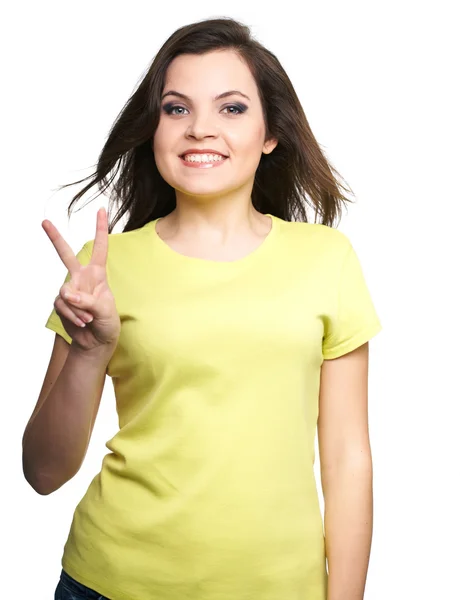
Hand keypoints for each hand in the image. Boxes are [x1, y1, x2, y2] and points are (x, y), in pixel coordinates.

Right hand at [42, 207, 120, 351]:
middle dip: (55, 238)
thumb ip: (87, 301)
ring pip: (65, 292)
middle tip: (44, 222)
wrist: (96, 341)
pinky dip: (71, 316)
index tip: (102, 210)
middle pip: (66, 255)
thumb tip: (67, 295)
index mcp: (98, 274)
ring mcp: (70, 290)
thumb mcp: (105, 310)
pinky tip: (81, 323)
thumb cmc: (107, 323)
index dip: (101, 229)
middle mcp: (82, 278)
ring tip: (88, 319)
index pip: (100, 248)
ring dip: (76, 309)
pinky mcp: (61, 303)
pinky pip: (61, 306)